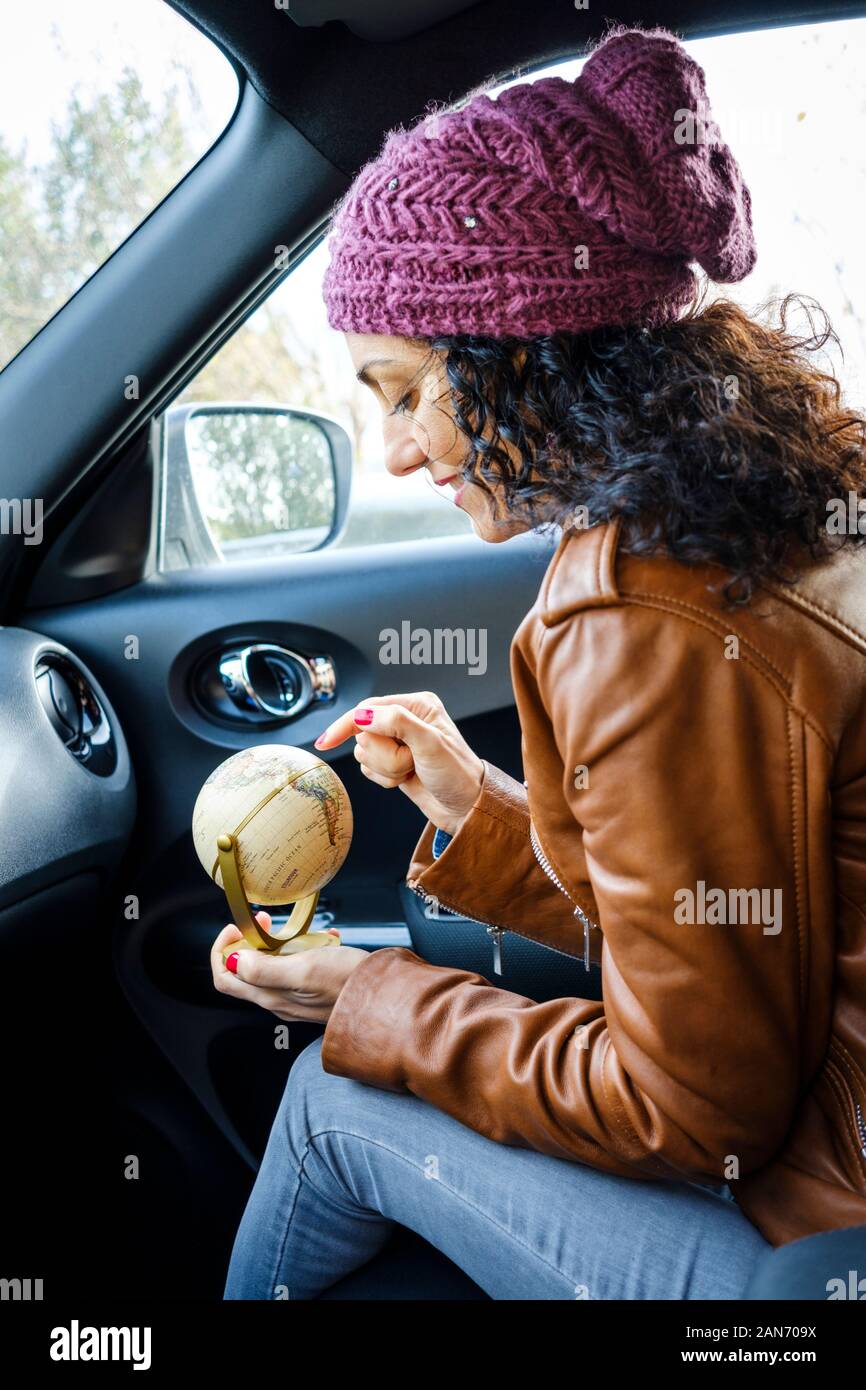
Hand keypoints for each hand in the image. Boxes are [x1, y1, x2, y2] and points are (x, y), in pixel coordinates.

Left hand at [210, 912, 370, 1022]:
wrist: (383, 998)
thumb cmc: (347, 983)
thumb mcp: (302, 969)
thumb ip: (263, 969)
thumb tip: (233, 960)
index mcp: (270, 996)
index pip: (225, 978)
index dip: (223, 951)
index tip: (237, 928)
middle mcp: (278, 999)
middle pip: (246, 971)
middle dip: (250, 942)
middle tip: (266, 921)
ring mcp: (295, 996)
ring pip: (272, 966)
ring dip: (279, 943)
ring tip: (298, 930)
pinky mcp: (313, 990)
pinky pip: (298, 966)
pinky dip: (305, 948)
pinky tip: (323, 938)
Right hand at [314, 690, 484, 835]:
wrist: (466, 809)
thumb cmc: (457, 775)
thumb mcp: (430, 743)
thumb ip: (397, 722)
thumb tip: (363, 715)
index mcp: (417, 705)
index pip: (368, 708)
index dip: (347, 725)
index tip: (327, 742)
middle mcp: (406, 720)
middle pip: (364, 733)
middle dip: (383, 755)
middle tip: (410, 763)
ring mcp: (399, 743)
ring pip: (364, 753)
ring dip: (385, 769)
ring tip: (410, 772)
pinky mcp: (393, 762)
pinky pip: (369, 769)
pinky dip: (384, 778)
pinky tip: (405, 781)